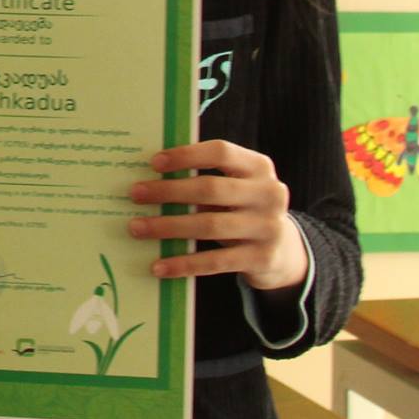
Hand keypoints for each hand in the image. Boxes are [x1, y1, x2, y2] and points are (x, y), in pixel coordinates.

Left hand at [129, 140, 307, 291]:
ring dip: (168, 226)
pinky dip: (184, 263)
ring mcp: (269, 227)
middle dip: (168, 191)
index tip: (153, 162)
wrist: (283, 251)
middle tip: (135, 194)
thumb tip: (148, 178)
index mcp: (259, 167)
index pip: (221, 152)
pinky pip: (215, 261)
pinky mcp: (262, 259)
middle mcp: (269, 194)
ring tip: (137, 227)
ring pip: (209, 225)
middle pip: (211, 188)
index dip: (187, 155)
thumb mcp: (234, 187)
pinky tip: (159, 266)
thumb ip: (204, 178)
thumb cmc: (242, 209)